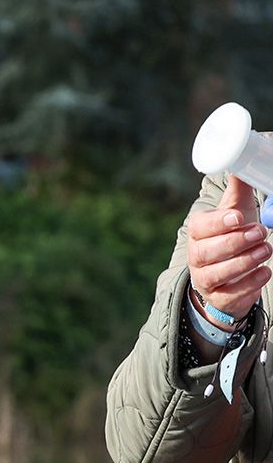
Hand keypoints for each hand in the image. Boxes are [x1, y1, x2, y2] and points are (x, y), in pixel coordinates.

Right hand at [187, 175, 272, 320]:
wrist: (226, 275)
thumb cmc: (231, 238)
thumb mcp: (235, 215)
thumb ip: (238, 193)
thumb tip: (242, 166)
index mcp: (198, 231)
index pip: (201, 226)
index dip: (219, 222)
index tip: (238, 217)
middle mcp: (196, 255)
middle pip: (208, 250)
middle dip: (236, 241)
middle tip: (260, 232)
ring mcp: (205, 278)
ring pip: (220, 272)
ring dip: (246, 260)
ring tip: (267, 249)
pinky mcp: (218, 296)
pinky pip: (232, 292)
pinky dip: (251, 282)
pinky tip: (265, 271)